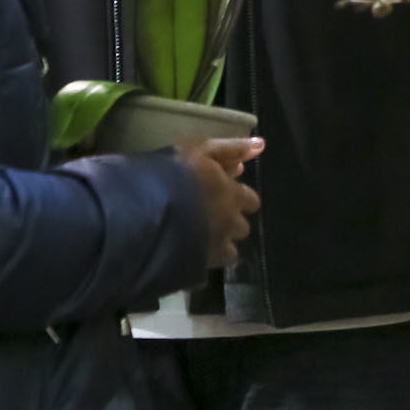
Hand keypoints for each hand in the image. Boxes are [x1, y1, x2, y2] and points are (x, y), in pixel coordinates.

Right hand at [176, 136, 263, 267]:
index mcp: (232, 194)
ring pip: (230, 248)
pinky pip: (212, 264)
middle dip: (232, 221)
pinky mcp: (201, 265)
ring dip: (220, 241)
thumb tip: (262, 145)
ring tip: (199, 235)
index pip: (250, 200)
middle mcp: (230, 221)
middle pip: (242, 226)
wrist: (147, 209)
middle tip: (210, 215)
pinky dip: (207, 258)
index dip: (239, 197)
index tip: (224, 194)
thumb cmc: (173, 173)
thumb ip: (231, 148)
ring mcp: (217, 246)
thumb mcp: (200, 150)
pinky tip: (192, 250)